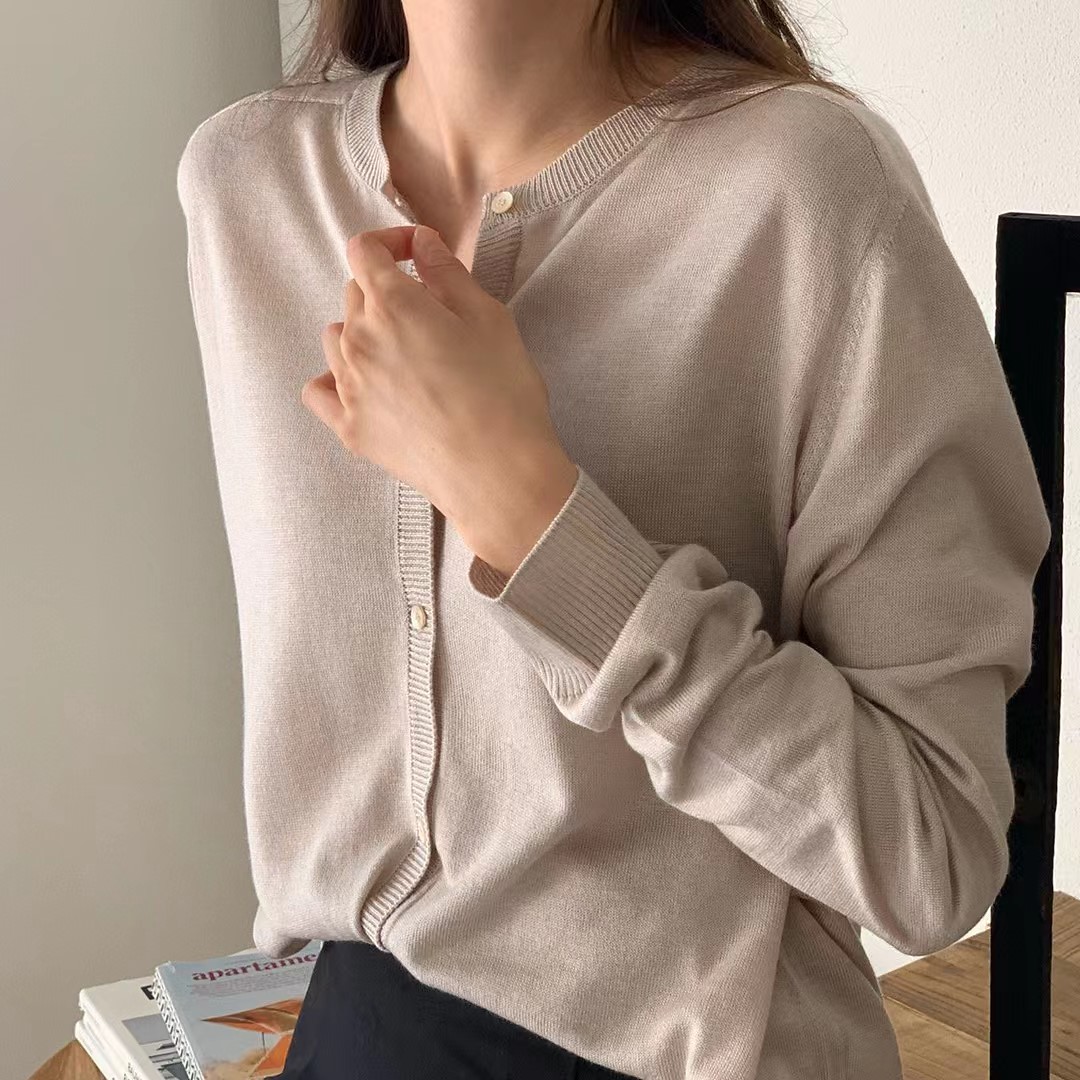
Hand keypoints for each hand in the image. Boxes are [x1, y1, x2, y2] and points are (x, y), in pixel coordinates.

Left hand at [301, 223, 577, 572]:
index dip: (391, 241)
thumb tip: (421, 243)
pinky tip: (363, 384)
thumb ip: (449, 273)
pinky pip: (320, 389)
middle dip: (388, 291)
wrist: (498, 474)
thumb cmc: (504, 395)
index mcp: (394, 305)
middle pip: (354, 294)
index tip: (417, 253)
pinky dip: (334, 378)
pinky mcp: (350, 427)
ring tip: (403, 352)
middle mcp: (360, 341)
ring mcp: (349, 387)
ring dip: (363, 332)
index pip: (364, 250)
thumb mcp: (490, 320)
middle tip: (431, 312)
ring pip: (336, 338)